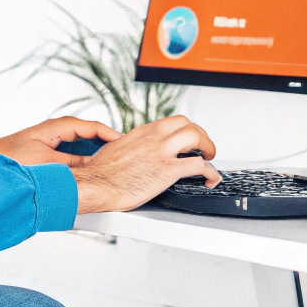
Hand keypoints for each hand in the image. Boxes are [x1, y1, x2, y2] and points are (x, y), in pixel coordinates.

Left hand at [0, 117, 121, 166]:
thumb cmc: (11, 157)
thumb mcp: (46, 162)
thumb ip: (71, 163)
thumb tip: (93, 165)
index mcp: (58, 127)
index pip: (92, 126)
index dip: (110, 135)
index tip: (124, 143)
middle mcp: (58, 130)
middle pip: (91, 134)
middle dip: (108, 143)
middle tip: (125, 154)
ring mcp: (55, 139)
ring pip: (84, 144)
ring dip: (97, 152)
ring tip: (113, 162)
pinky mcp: (51, 150)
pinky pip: (75, 151)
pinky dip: (85, 158)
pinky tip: (91, 169)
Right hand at [70, 115, 219, 213]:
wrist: (95, 184)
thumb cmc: (100, 172)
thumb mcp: (115, 149)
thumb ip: (130, 147)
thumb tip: (132, 151)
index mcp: (143, 132)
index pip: (173, 122)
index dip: (186, 130)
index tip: (189, 139)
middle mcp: (155, 137)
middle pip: (189, 124)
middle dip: (201, 135)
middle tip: (203, 147)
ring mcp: (162, 152)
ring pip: (197, 137)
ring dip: (208, 147)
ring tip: (210, 158)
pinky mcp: (168, 170)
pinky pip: (199, 166)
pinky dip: (211, 172)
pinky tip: (211, 178)